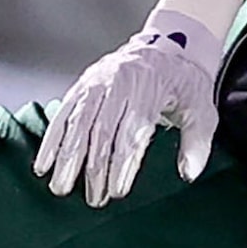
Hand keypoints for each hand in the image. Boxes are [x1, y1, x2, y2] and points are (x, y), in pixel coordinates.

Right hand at [34, 8, 222, 206]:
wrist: (167, 48)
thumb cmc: (183, 83)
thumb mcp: (202, 107)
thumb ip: (197, 141)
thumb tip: (190, 172)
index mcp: (148, 89)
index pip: (132, 132)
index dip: (123, 164)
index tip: (118, 190)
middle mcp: (118, 84)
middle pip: (101, 131)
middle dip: (94, 169)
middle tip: (93, 199)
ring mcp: (96, 84)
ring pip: (77, 123)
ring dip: (66, 158)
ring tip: (61, 187)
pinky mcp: (82, 86)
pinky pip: (62, 114)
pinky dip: (51, 141)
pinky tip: (44, 164)